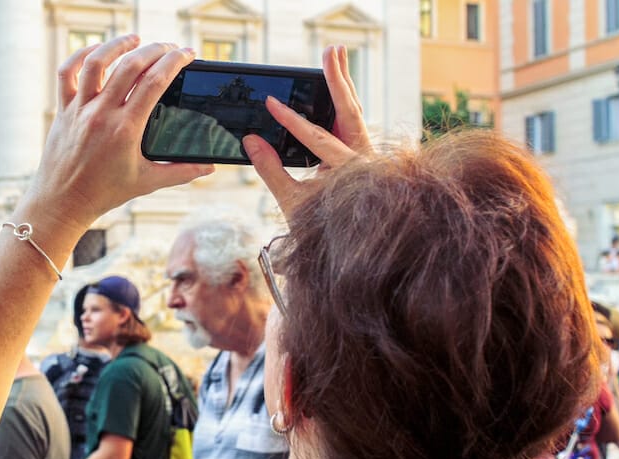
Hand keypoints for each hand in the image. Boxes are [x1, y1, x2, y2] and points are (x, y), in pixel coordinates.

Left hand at [25, 35, 213, 230]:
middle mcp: (101, 114)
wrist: (64, 202)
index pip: (155, 82)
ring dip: (118, 44)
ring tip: (135, 39)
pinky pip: (67, 73)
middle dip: (155, 49)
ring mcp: (80, 109)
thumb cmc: (104, 193)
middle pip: (130, 65)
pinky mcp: (63, 110)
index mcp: (126, 130)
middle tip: (169, 46)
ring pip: (96, 62)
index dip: (175, 61)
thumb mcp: (147, 182)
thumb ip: (181, 172)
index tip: (187, 54)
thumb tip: (210, 168)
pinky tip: (97, 50)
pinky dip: (81, 56)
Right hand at [243, 45, 370, 218]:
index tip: (270, 103)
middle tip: (331, 51)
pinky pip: (353, 124)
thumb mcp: (292, 202)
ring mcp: (367, 155)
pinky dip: (343, 103)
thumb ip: (270, 170)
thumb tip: (250, 141)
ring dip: (344, 85)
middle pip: (351, 111)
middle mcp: (366, 159)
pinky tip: (336, 88)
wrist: (351, 247)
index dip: (291, 120)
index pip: (318, 138)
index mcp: (351, 173)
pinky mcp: (362, 155)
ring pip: (355, 114)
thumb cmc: (323, 228)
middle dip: (338, 80)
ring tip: (335, 57)